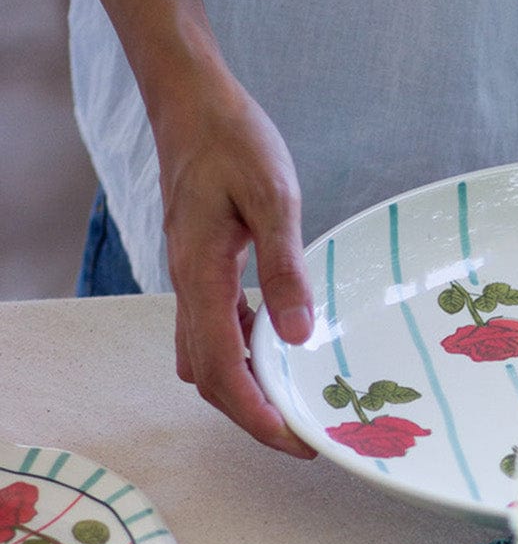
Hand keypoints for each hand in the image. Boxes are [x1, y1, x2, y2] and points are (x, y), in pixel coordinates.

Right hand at [155, 70, 316, 455]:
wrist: (192, 102)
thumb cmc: (233, 140)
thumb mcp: (273, 198)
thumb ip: (283, 268)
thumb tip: (296, 335)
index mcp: (202, 276)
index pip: (222, 370)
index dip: (256, 415)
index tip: (294, 441)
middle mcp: (188, 287)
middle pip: (210, 378)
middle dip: (252, 415)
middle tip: (302, 436)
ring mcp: (189, 281)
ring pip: (206, 359)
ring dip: (244, 390)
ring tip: (293, 404)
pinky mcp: (199, 271)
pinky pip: (212, 332)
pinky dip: (240, 356)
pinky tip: (275, 350)